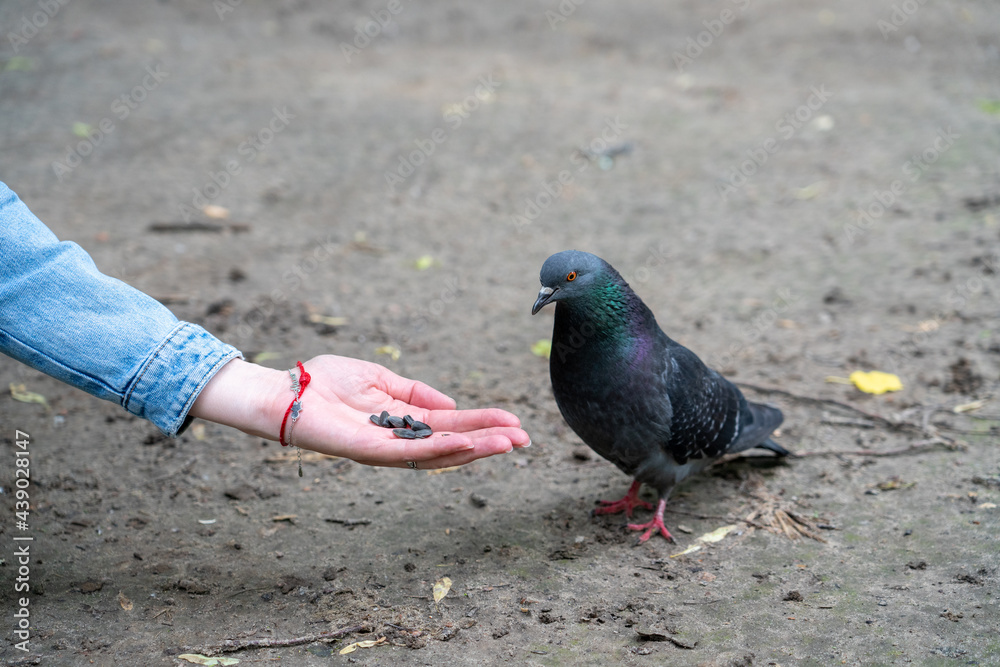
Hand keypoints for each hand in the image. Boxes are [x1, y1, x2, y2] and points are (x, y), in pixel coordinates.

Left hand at [190, 356, 530, 469]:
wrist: (286, 392)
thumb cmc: (324, 382)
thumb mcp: (379, 377)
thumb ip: (414, 392)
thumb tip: (449, 404)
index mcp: (403, 421)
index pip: (451, 425)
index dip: (482, 423)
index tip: (512, 422)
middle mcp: (399, 439)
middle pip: (452, 443)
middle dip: (488, 441)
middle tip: (523, 439)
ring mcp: (386, 448)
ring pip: (438, 454)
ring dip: (474, 449)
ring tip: (506, 444)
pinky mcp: (370, 452)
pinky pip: (411, 454)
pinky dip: (441, 450)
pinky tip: (466, 445)